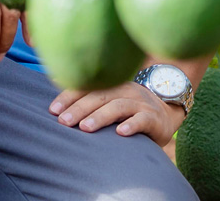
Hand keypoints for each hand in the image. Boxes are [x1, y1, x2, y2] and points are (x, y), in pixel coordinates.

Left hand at [49, 81, 185, 145]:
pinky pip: (142, 119)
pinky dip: (131, 124)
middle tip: (64, 121)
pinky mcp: (154, 118)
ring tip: (85, 128)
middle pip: (99, 97)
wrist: (167, 112)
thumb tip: (56, 111)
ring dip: (100, 117)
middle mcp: (125, 91)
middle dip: (79, 108)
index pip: (87, 88)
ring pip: (118, 106)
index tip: (53, 110)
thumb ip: (90, 104)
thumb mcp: (110, 104)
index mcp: (111, 86)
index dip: (69, 97)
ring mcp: (140, 103)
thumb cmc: (129, 112)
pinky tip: (121, 133)